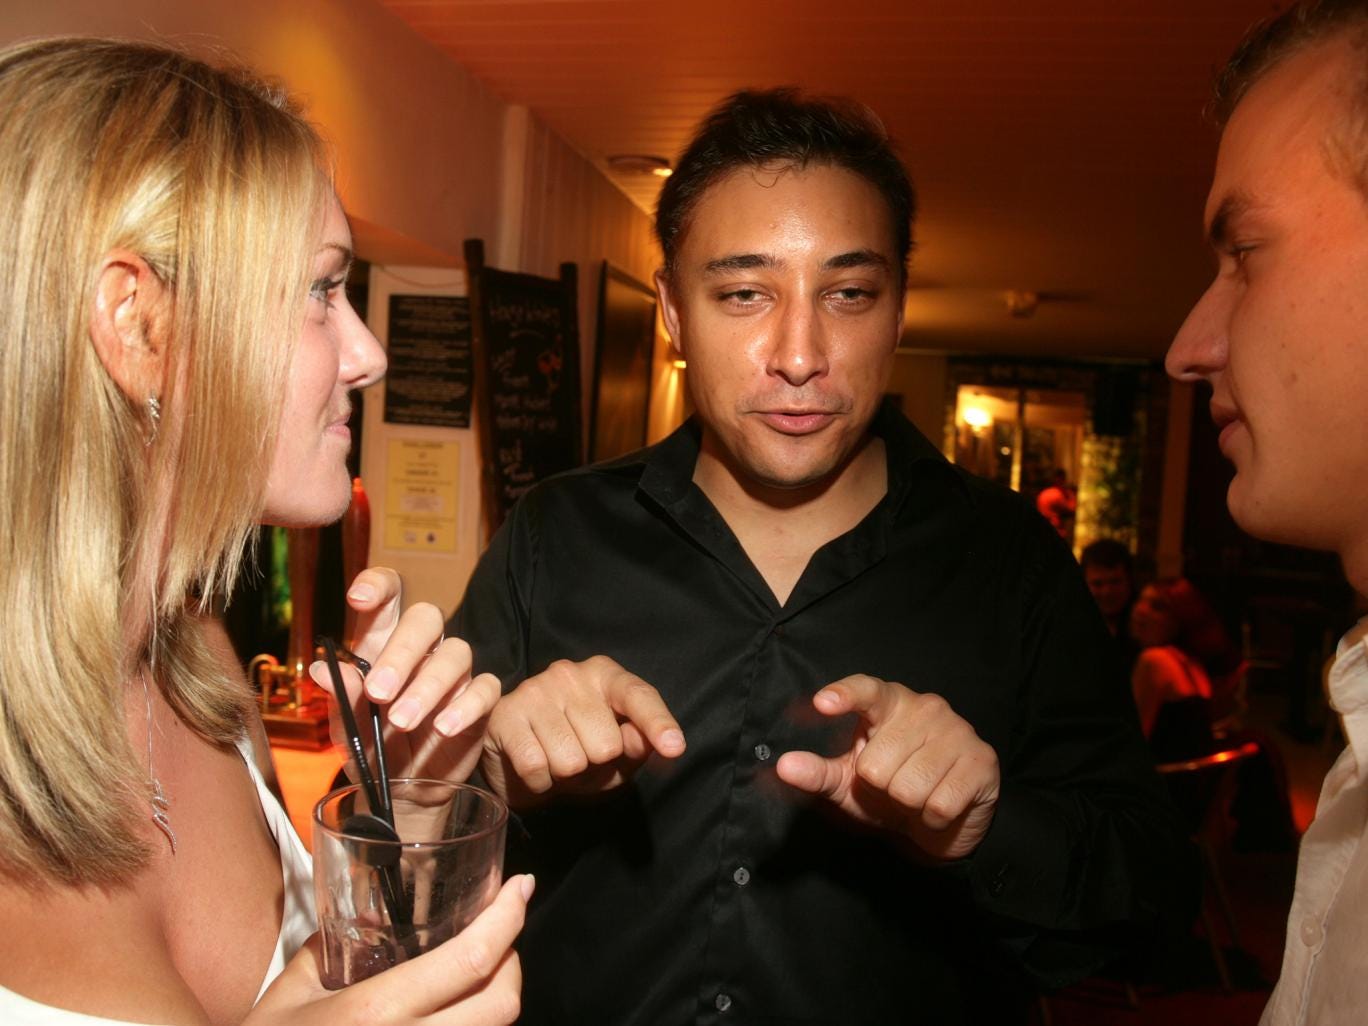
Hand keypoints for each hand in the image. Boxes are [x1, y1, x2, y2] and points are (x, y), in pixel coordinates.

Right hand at [247, 874, 531, 1025]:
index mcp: (376, 1012)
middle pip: (502, 1004)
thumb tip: (370, 919)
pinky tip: (458, 1011)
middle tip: (500, 936)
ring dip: (495, 1000)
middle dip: (513, 962)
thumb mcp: (288, 994)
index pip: (471, 960)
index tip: (521, 887)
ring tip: (480, 974)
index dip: (509, 917)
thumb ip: (329, 949)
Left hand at [311, 567, 498, 782]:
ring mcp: (454, 675)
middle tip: (379, 692)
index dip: (378, 585)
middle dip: (402, 650)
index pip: (389, 597)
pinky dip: (465, 707)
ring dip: (427, 686)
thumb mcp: (348, 728)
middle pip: (426, 617)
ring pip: (456, 652)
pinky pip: (485, 688)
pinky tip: (442, 728)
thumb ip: (342, 697)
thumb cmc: (372, 747)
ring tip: (401, 721)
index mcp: (383, 645)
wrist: (400, 792)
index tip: (358, 599)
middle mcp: (422, 651)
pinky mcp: (479, 703)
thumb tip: (324, 669)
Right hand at [481, 655, 685, 806]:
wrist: (512, 754)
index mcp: (606, 675)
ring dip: (566, 776)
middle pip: (606, 744)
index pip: (638, 696)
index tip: (674, 748)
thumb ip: (635, 747)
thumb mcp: (615, 755)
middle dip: (595, 764)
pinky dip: (540, 782)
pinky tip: (535, 767)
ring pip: (571, 760)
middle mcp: (571, 674)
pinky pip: (537, 767)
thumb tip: (642, 742)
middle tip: (579, 757)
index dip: (658, 724)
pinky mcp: (506, 715)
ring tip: (555, 761)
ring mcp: (536, 690)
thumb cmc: (574, 749)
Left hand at [775, 675, 999, 860]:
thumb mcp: (848, 783)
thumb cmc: (890, 791)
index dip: (845, 695)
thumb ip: (818, 773)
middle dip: (881, 789)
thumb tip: (784, 766)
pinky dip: (933, 818)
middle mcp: (925, 707)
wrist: (944, 820)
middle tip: (894, 786)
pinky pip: (939, 804)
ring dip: (908, 805)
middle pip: (877, 766)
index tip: (823, 702)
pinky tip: (940, 805)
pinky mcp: (982, 761)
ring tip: (917, 795)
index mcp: (889, 702)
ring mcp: (957, 731)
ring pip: (909, 788)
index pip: (866, 690)